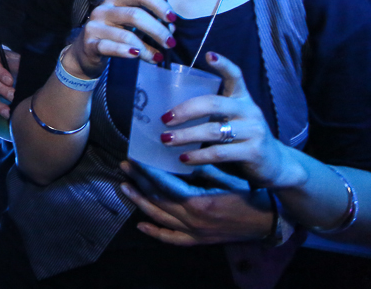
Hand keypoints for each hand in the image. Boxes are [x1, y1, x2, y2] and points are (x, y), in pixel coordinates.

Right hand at [71, 0, 177, 77]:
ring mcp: (94, 26)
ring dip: (146, 48)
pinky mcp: (89, 44)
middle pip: (135, 15)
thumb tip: (171, 28)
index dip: (158, 4)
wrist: (85, 53)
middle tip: (170, 43)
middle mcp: (103, 9)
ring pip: (126, 34)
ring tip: (158, 57)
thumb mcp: (129, 24)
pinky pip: (110, 47)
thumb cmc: (113, 35)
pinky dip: (125, 52)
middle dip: (157, 30)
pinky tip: (136, 56)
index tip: (172, 19)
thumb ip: (149, 22)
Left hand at [118, 160, 274, 244]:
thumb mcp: (225, 176)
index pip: (164, 185)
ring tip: (124, 186)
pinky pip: (172, 238)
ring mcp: (194, 232)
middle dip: (139, 181)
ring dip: (140, 201)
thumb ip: (200, 167)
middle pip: (157, 199)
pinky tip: (140, 224)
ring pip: (160, 217)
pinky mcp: (199, 240)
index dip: (147, 171)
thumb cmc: (249, 194)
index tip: (135, 158)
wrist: (269, 221)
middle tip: (125, 166)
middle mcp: (193, 220)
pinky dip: (155, 232)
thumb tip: (177, 153)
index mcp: (199, 202)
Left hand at [161, 52, 302, 187]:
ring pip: (213, 130)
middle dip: (185, 110)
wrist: (275, 164)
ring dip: (185, 135)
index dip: (223, 65)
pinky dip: (198, 155)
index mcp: (242, 98)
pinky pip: (219, 152)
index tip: (208, 55)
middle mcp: (249, 110)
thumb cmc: (243, 139)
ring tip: (166, 139)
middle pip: (213, 103)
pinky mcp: (253, 151)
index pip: (235, 76)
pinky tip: (184, 157)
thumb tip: (170, 114)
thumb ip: (211, 114)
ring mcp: (253, 130)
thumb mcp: (231, 120)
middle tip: (164, 119)